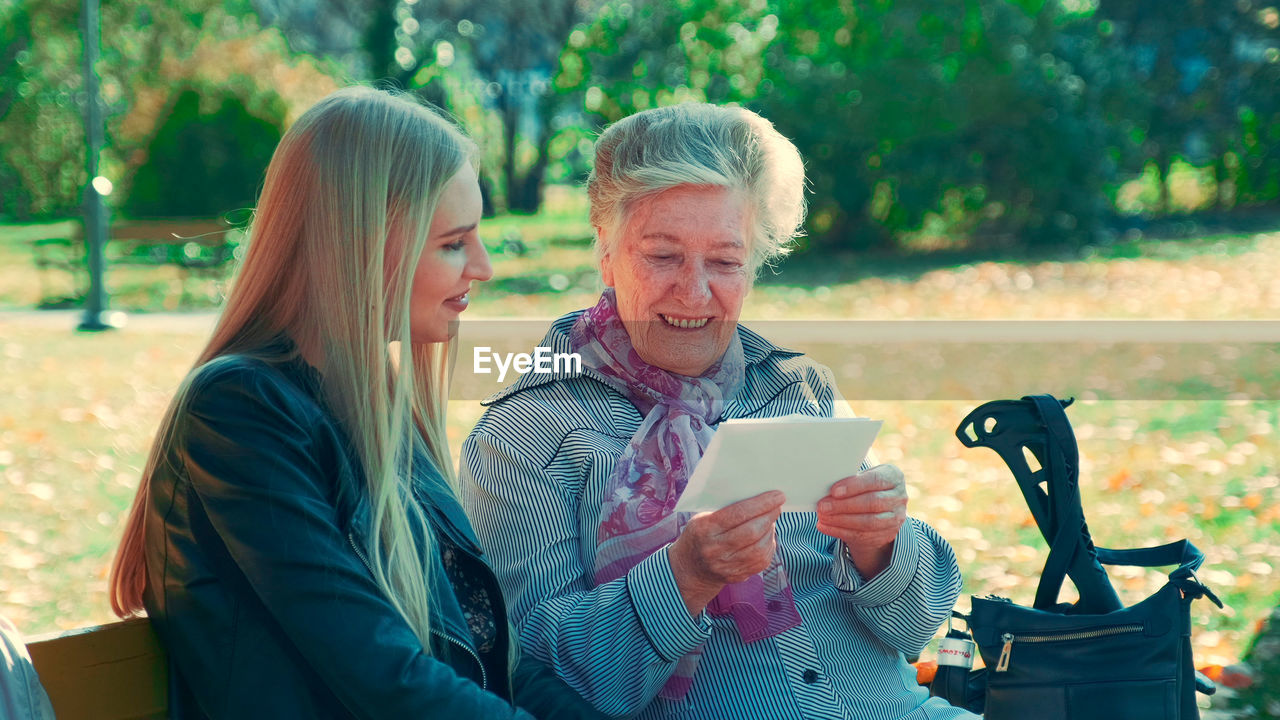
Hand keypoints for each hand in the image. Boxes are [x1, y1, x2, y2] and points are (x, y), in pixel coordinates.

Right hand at [668, 490, 785, 615]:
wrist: (690, 568)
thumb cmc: (700, 534)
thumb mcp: (702, 517)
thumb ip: (725, 509)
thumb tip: (757, 496)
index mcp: (705, 529)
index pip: (738, 514)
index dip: (761, 504)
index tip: (777, 496)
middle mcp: (715, 550)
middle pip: (751, 532)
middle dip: (769, 516)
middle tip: (777, 505)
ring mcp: (726, 566)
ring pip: (759, 548)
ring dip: (770, 531)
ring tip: (771, 519)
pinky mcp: (737, 576)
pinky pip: (761, 561)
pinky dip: (768, 545)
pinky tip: (767, 536)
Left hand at [816, 465, 907, 578]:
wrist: (880, 510)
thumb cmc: (865, 488)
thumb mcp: (863, 478)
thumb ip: (850, 480)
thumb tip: (825, 486)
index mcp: (894, 476)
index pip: (875, 480)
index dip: (854, 486)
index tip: (834, 491)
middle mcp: (899, 497)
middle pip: (871, 503)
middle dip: (844, 505)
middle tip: (823, 506)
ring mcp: (896, 518)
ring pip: (868, 522)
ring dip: (841, 520)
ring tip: (822, 517)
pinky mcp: (887, 535)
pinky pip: (862, 535)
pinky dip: (840, 531)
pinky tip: (825, 527)